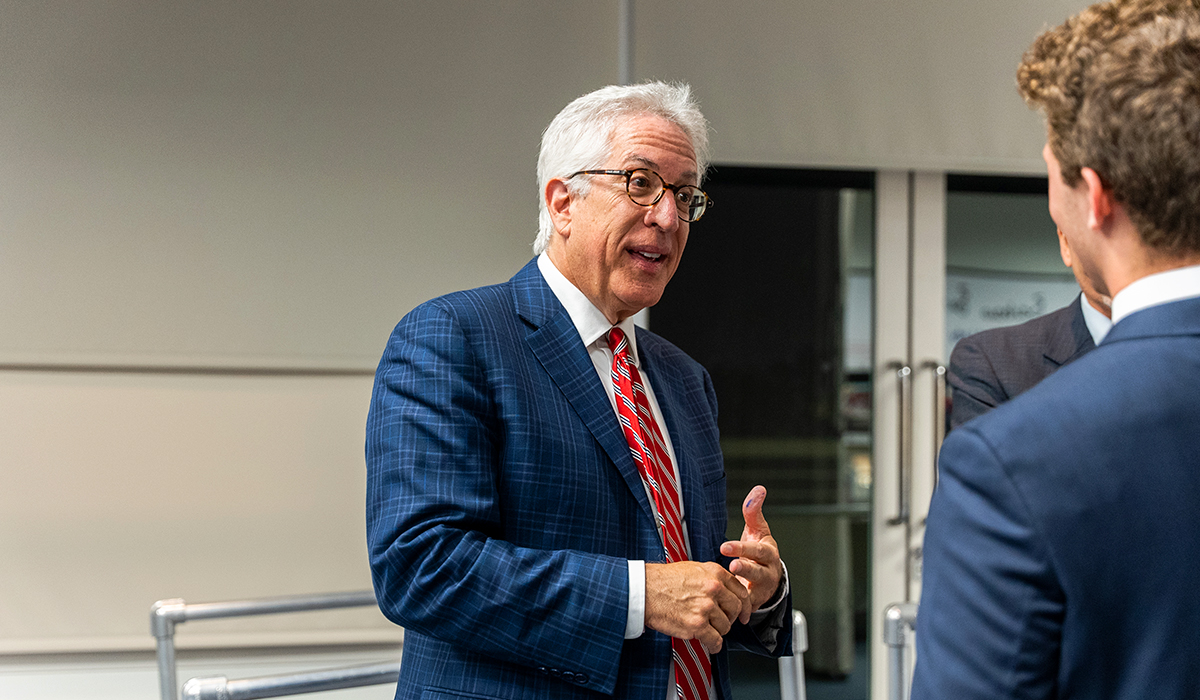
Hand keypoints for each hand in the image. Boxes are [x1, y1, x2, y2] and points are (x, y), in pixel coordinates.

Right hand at [644, 560, 748, 653]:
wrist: (644, 590)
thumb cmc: (664, 580)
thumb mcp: (694, 569)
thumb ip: (713, 578)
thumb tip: (726, 590)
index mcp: (715, 574)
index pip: (741, 592)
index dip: (744, 606)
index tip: (743, 614)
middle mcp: (713, 589)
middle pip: (736, 610)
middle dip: (730, 618)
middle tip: (723, 622)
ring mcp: (706, 607)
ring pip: (725, 626)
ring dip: (718, 631)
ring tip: (707, 629)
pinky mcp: (696, 625)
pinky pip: (715, 641)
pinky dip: (714, 645)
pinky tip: (710, 644)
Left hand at [720, 485, 782, 623]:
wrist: (769, 577)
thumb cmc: (759, 550)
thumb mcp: (757, 530)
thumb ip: (754, 511)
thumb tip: (759, 489)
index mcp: (768, 553)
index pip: (757, 550)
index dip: (742, 548)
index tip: (724, 546)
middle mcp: (768, 571)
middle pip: (758, 570)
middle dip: (745, 568)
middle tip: (732, 565)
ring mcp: (762, 588)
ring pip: (754, 590)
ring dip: (743, 592)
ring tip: (730, 589)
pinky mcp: (755, 602)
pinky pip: (748, 607)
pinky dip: (742, 611)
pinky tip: (732, 614)